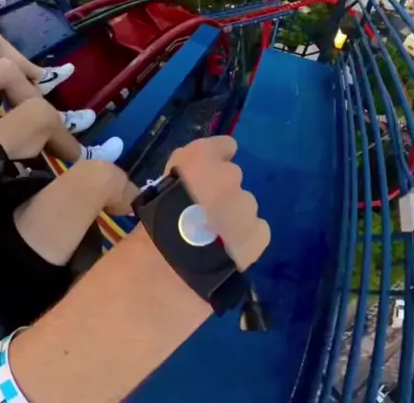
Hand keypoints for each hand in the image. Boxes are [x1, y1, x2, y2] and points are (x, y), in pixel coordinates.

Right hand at [165, 136, 269, 271]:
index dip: (218, 159)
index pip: (223, 145)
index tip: (211, 174)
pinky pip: (256, 231)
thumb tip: (192, 180)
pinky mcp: (259, 233)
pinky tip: (227, 252)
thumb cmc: (154, 224)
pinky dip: (246, 240)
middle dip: (222, 194)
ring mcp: (247, 203)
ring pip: (243, 207)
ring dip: (233, 217)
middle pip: (232, 179)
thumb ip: (183, 175)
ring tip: (214, 239)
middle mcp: (229, 174)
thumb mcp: (160, 187)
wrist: (169, 268)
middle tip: (205, 215)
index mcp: (201, 156)